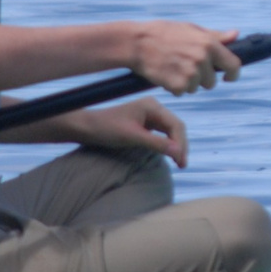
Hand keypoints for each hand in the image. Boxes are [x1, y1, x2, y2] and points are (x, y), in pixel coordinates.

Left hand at [71, 97, 190, 167]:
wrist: (88, 127)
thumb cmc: (107, 129)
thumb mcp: (132, 137)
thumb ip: (156, 143)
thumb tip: (178, 152)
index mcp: (152, 106)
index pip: (175, 125)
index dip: (181, 143)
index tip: (180, 161)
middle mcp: (154, 108)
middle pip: (176, 127)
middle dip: (180, 145)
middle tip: (182, 165)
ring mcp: (150, 115)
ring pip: (170, 131)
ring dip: (176, 146)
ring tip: (179, 163)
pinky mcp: (146, 123)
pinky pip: (162, 133)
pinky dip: (167, 144)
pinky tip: (169, 155)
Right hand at [125, 22, 241, 96]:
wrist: (135, 43)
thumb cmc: (162, 33)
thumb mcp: (190, 29)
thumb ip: (215, 36)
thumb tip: (236, 35)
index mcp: (208, 44)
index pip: (233, 65)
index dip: (232, 74)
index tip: (228, 77)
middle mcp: (202, 59)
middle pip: (211, 82)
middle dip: (201, 78)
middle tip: (183, 66)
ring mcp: (190, 74)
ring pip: (196, 88)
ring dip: (186, 82)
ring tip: (172, 67)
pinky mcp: (178, 86)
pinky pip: (182, 92)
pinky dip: (174, 87)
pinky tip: (165, 74)